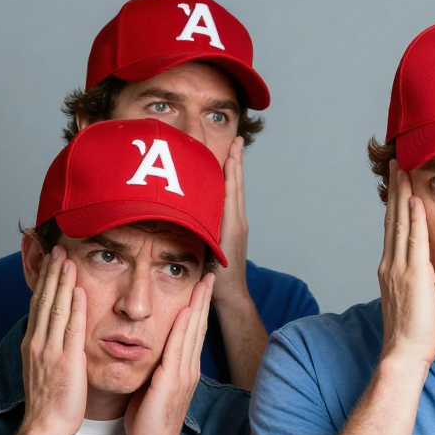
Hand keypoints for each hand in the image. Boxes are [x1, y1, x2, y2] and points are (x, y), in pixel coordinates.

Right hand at [20, 246, 86, 434]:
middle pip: (44, 300)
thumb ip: (53, 346)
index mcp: (34, 343)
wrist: (47, 425)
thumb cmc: (53, 399)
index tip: (52, 262)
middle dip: (51, 274)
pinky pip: (70, 329)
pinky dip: (74, 308)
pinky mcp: (65, 361)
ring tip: (67, 260)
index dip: (46, 281)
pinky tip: (78, 291)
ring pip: (54, 309)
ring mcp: (49, 351)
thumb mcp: (48, 367)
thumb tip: (59, 332)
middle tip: (58, 249)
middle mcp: (38, 343)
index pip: (39, 305)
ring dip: (61, 283)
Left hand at [125, 274, 213, 434]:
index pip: (193, 331)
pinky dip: (184, 329)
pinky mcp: (173, 381)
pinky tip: (187, 312)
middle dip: (204, 299)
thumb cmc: (148, 420)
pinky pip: (179, 349)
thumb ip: (155, 366)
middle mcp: (188, 368)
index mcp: (183, 368)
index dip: (197, 307)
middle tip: (209, 275)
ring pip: (193, 333)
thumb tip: (148, 351)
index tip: (200, 285)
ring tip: (203, 284)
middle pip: (199, 326)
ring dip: (199, 306)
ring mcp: (184, 374)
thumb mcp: (151, 386)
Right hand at [213, 136, 249, 301]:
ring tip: (234, 153)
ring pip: (237, 192)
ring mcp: (238, 225)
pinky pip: (233, 202)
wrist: (231, 294)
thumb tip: (196, 207)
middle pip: (238, 185)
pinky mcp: (235, 230)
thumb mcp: (210, 250)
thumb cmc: (218, 277)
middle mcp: (238, 221)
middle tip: (239, 140)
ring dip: (235, 171)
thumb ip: (204, 230)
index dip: (233, 167)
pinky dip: (231, 186)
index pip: (232, 188)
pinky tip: (225, 181)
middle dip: (237, 162)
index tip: (235, 147)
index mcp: (232, 223)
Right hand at [378, 160, 434, 368]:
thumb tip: (425, 273)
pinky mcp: (413, 276)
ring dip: (402, 194)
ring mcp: (399, 269)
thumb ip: (417, 282)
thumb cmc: (413, 335)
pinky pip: (414, 240)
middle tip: (397, 164)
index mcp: (391, 270)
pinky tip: (416, 198)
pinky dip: (414, 217)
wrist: (404, 354)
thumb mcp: (415, 301)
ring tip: (404, 169)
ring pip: (400, 223)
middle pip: (393, 219)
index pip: (393, 230)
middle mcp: (390, 265)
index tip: (400, 183)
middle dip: (395, 190)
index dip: (396, 205)